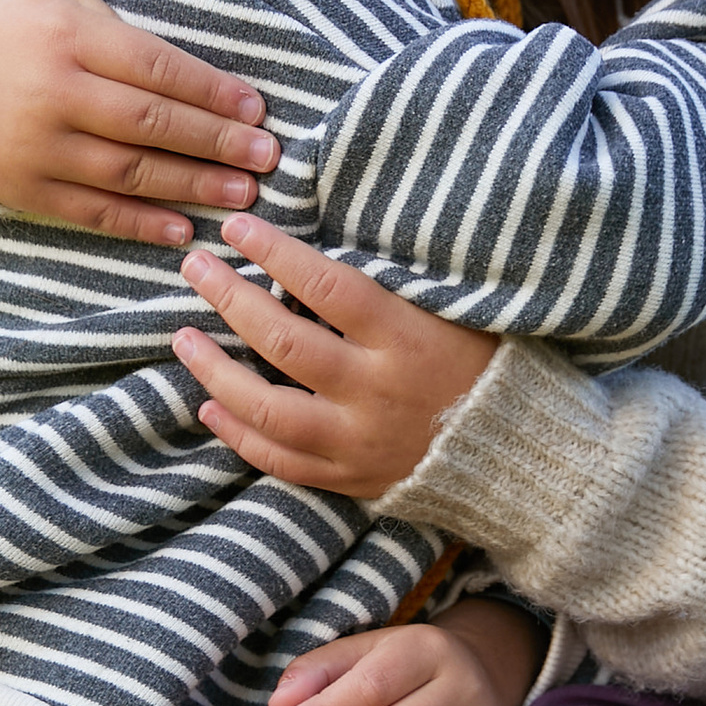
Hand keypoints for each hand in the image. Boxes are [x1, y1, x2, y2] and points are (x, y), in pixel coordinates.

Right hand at [0, 0, 278, 244]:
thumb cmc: (2, 25)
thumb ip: (115, 31)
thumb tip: (192, 78)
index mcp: (66, 39)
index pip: (155, 68)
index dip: (211, 92)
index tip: (256, 109)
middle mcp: (52, 96)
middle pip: (150, 124)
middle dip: (215, 143)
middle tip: (267, 158)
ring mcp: (36, 148)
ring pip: (128, 173)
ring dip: (191, 186)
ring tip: (242, 195)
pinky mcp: (23, 189)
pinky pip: (91, 211)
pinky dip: (139, 222)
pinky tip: (182, 227)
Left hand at [175, 217, 494, 495]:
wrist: (522, 459)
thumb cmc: (489, 370)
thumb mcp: (454, 314)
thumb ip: (389, 291)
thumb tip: (316, 257)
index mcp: (405, 339)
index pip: (325, 285)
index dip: (275, 252)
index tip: (237, 227)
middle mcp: (375, 391)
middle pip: (282, 340)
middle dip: (229, 297)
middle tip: (195, 268)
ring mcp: (358, 440)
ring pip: (266, 407)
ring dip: (215, 370)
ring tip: (183, 339)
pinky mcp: (349, 478)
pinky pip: (279, 459)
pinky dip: (238, 433)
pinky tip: (210, 406)